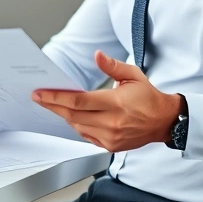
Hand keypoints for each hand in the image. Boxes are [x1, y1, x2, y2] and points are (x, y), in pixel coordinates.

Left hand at [32, 51, 181, 151]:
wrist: (164, 122)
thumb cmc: (148, 97)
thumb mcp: (133, 75)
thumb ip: (113, 66)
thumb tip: (97, 55)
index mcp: (116, 104)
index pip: (78, 101)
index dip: (56, 97)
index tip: (40, 93)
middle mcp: (112, 123)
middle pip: (73, 115)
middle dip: (52, 106)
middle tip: (38, 97)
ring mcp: (111, 137)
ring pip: (77, 127)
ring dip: (64, 116)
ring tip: (53, 104)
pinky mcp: (110, 146)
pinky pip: (86, 136)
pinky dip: (77, 125)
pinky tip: (73, 116)